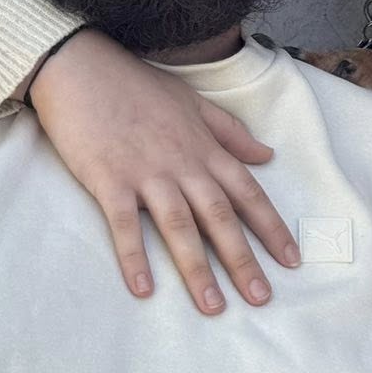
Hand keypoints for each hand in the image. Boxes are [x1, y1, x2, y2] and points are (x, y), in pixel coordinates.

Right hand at [27, 30, 300, 312]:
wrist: (80, 66)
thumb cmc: (135, 84)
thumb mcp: (192, 101)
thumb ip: (230, 132)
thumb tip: (267, 155)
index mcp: (204, 147)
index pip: (247, 193)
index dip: (271, 227)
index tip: (291, 260)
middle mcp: (182, 163)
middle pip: (219, 217)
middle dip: (243, 259)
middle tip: (261, 298)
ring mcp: (146, 172)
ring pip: (179, 227)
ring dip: (197, 268)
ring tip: (213, 306)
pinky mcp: (108, 179)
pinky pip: (125, 224)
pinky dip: (135, 256)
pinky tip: (144, 289)